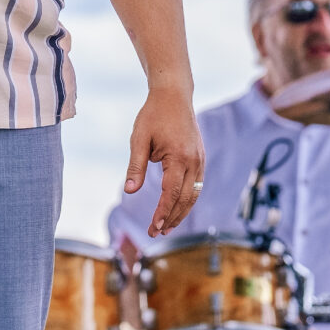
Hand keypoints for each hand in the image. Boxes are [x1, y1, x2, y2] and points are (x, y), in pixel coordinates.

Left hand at [125, 84, 204, 235]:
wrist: (174, 95)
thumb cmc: (153, 115)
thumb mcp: (139, 139)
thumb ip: (136, 167)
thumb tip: (130, 191)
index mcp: (179, 158)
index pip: (171, 194)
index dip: (162, 213)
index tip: (153, 228)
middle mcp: (194, 162)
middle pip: (185, 199)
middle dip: (171, 218)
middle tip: (156, 233)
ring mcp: (200, 160)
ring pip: (193, 195)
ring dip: (181, 213)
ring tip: (166, 227)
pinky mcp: (200, 159)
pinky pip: (196, 186)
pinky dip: (187, 200)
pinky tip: (176, 209)